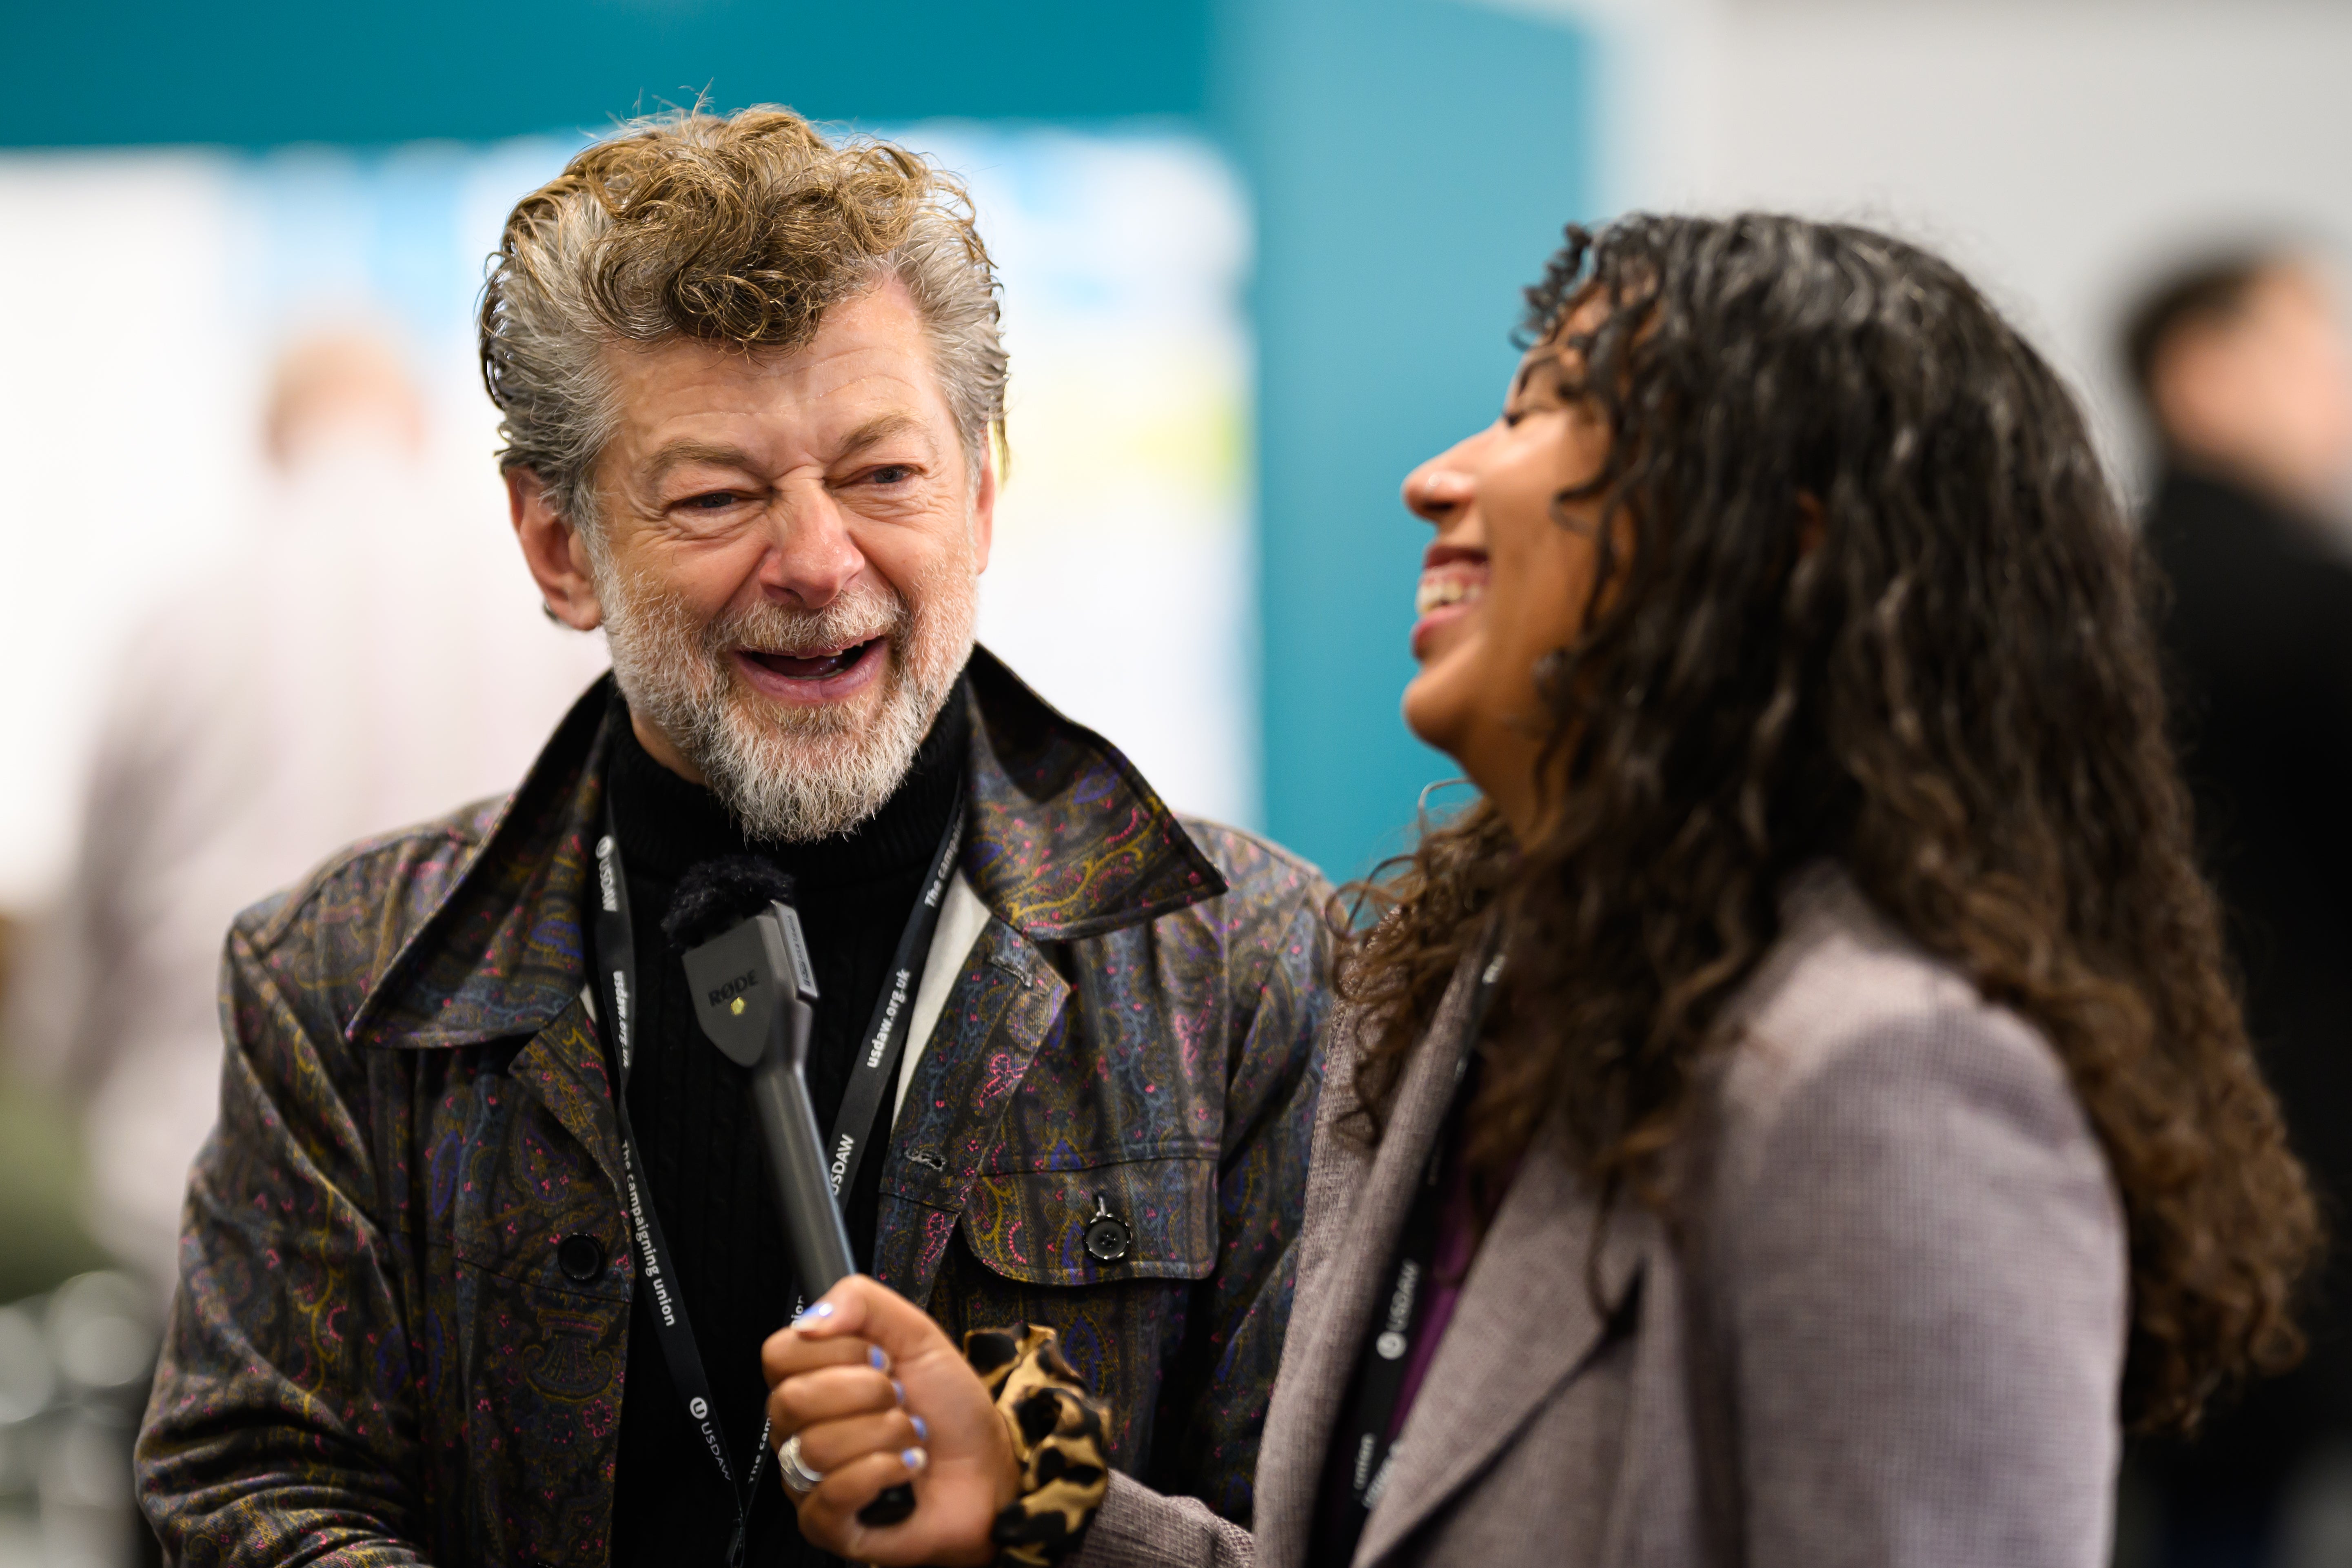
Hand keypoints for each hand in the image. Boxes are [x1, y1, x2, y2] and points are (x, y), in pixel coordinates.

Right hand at [763, 1275, 1018, 1566]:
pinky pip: (832, 1495)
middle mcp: (799, 1430)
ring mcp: (807, 1480)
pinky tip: (905, 1469)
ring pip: (816, 1448)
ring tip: (909, 1436)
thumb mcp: (915, 1333)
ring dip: (886, 1435)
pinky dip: (884, 1472)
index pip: (778, 1354)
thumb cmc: (949, 1406)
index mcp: (811, 1380)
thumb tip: (809, 1321)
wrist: (988, 1464)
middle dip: (866, 1393)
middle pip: (790, 1401)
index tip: (879, 1358)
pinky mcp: (826, 1525)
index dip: (835, 1351)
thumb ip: (860, 1302)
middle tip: (900, 1399)